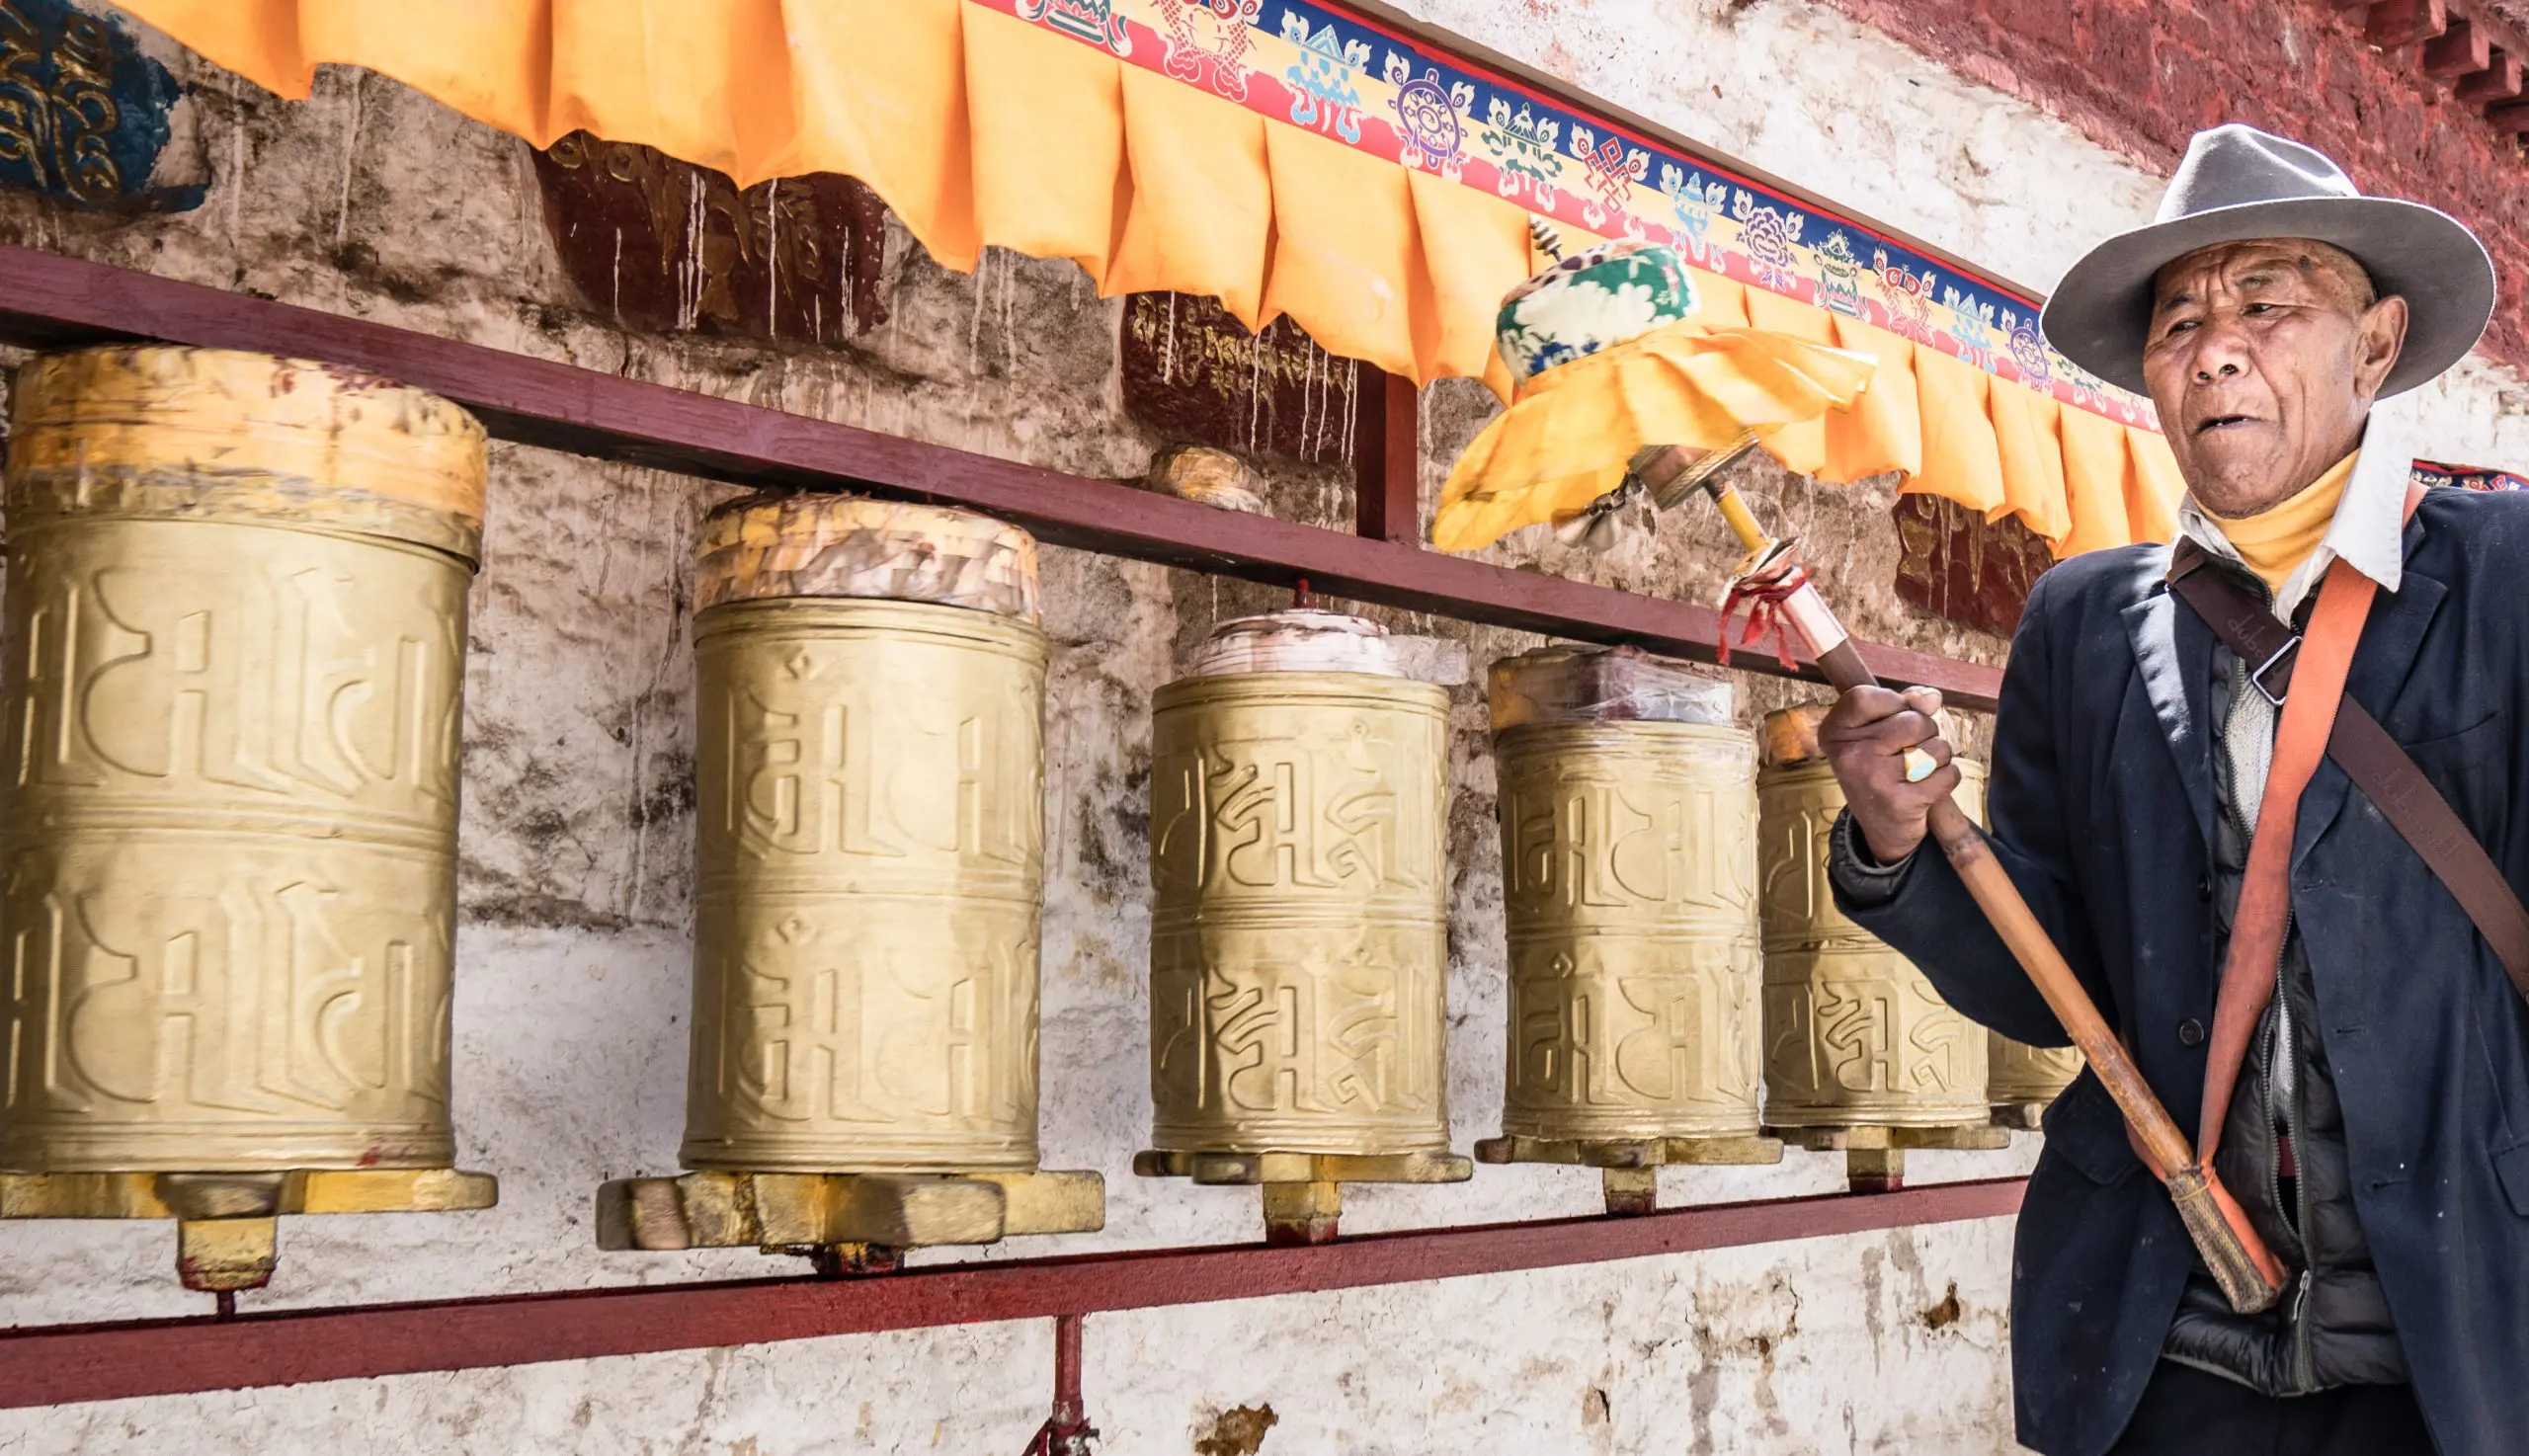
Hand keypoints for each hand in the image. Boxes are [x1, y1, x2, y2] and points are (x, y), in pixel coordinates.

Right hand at [1819, 685, 1958, 863]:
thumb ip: (1904, 705)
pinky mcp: (1900, 803)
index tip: (1893, 717)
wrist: (1881, 827)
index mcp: (1834, 733)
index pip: (1864, 696)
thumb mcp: (1878, 731)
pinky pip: (1947, 774)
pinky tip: (1928, 787)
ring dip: (1938, 757)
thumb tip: (1932, 697)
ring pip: (1936, 747)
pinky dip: (1947, 778)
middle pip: (1913, 721)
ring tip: (1918, 770)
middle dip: (1924, 732)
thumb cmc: (1881, 767)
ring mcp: (1873, 780)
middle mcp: (1849, 756)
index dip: (1891, 702)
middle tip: (1907, 751)